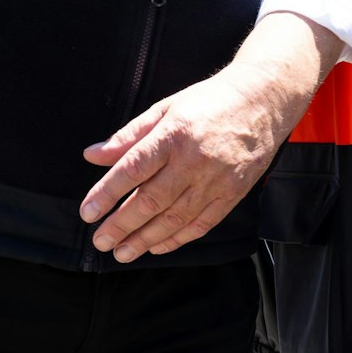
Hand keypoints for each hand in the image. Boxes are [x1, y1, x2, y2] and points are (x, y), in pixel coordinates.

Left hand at [79, 63, 290, 262]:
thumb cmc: (209, 101)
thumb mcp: (166, 108)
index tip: (88, 213)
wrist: (264, 100)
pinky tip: (157, 246)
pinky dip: (177, 239)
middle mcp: (194, 159)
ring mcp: (216, 179)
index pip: (133, 169)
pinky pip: (202, 223)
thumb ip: (128, 135)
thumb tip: (92, 155)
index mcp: (174, 134)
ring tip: (122, 252)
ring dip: (145, 239)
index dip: (107, 194)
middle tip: (100, 241)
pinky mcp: (233, 193)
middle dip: (121, 225)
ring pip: (175, 218)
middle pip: (151, 199)